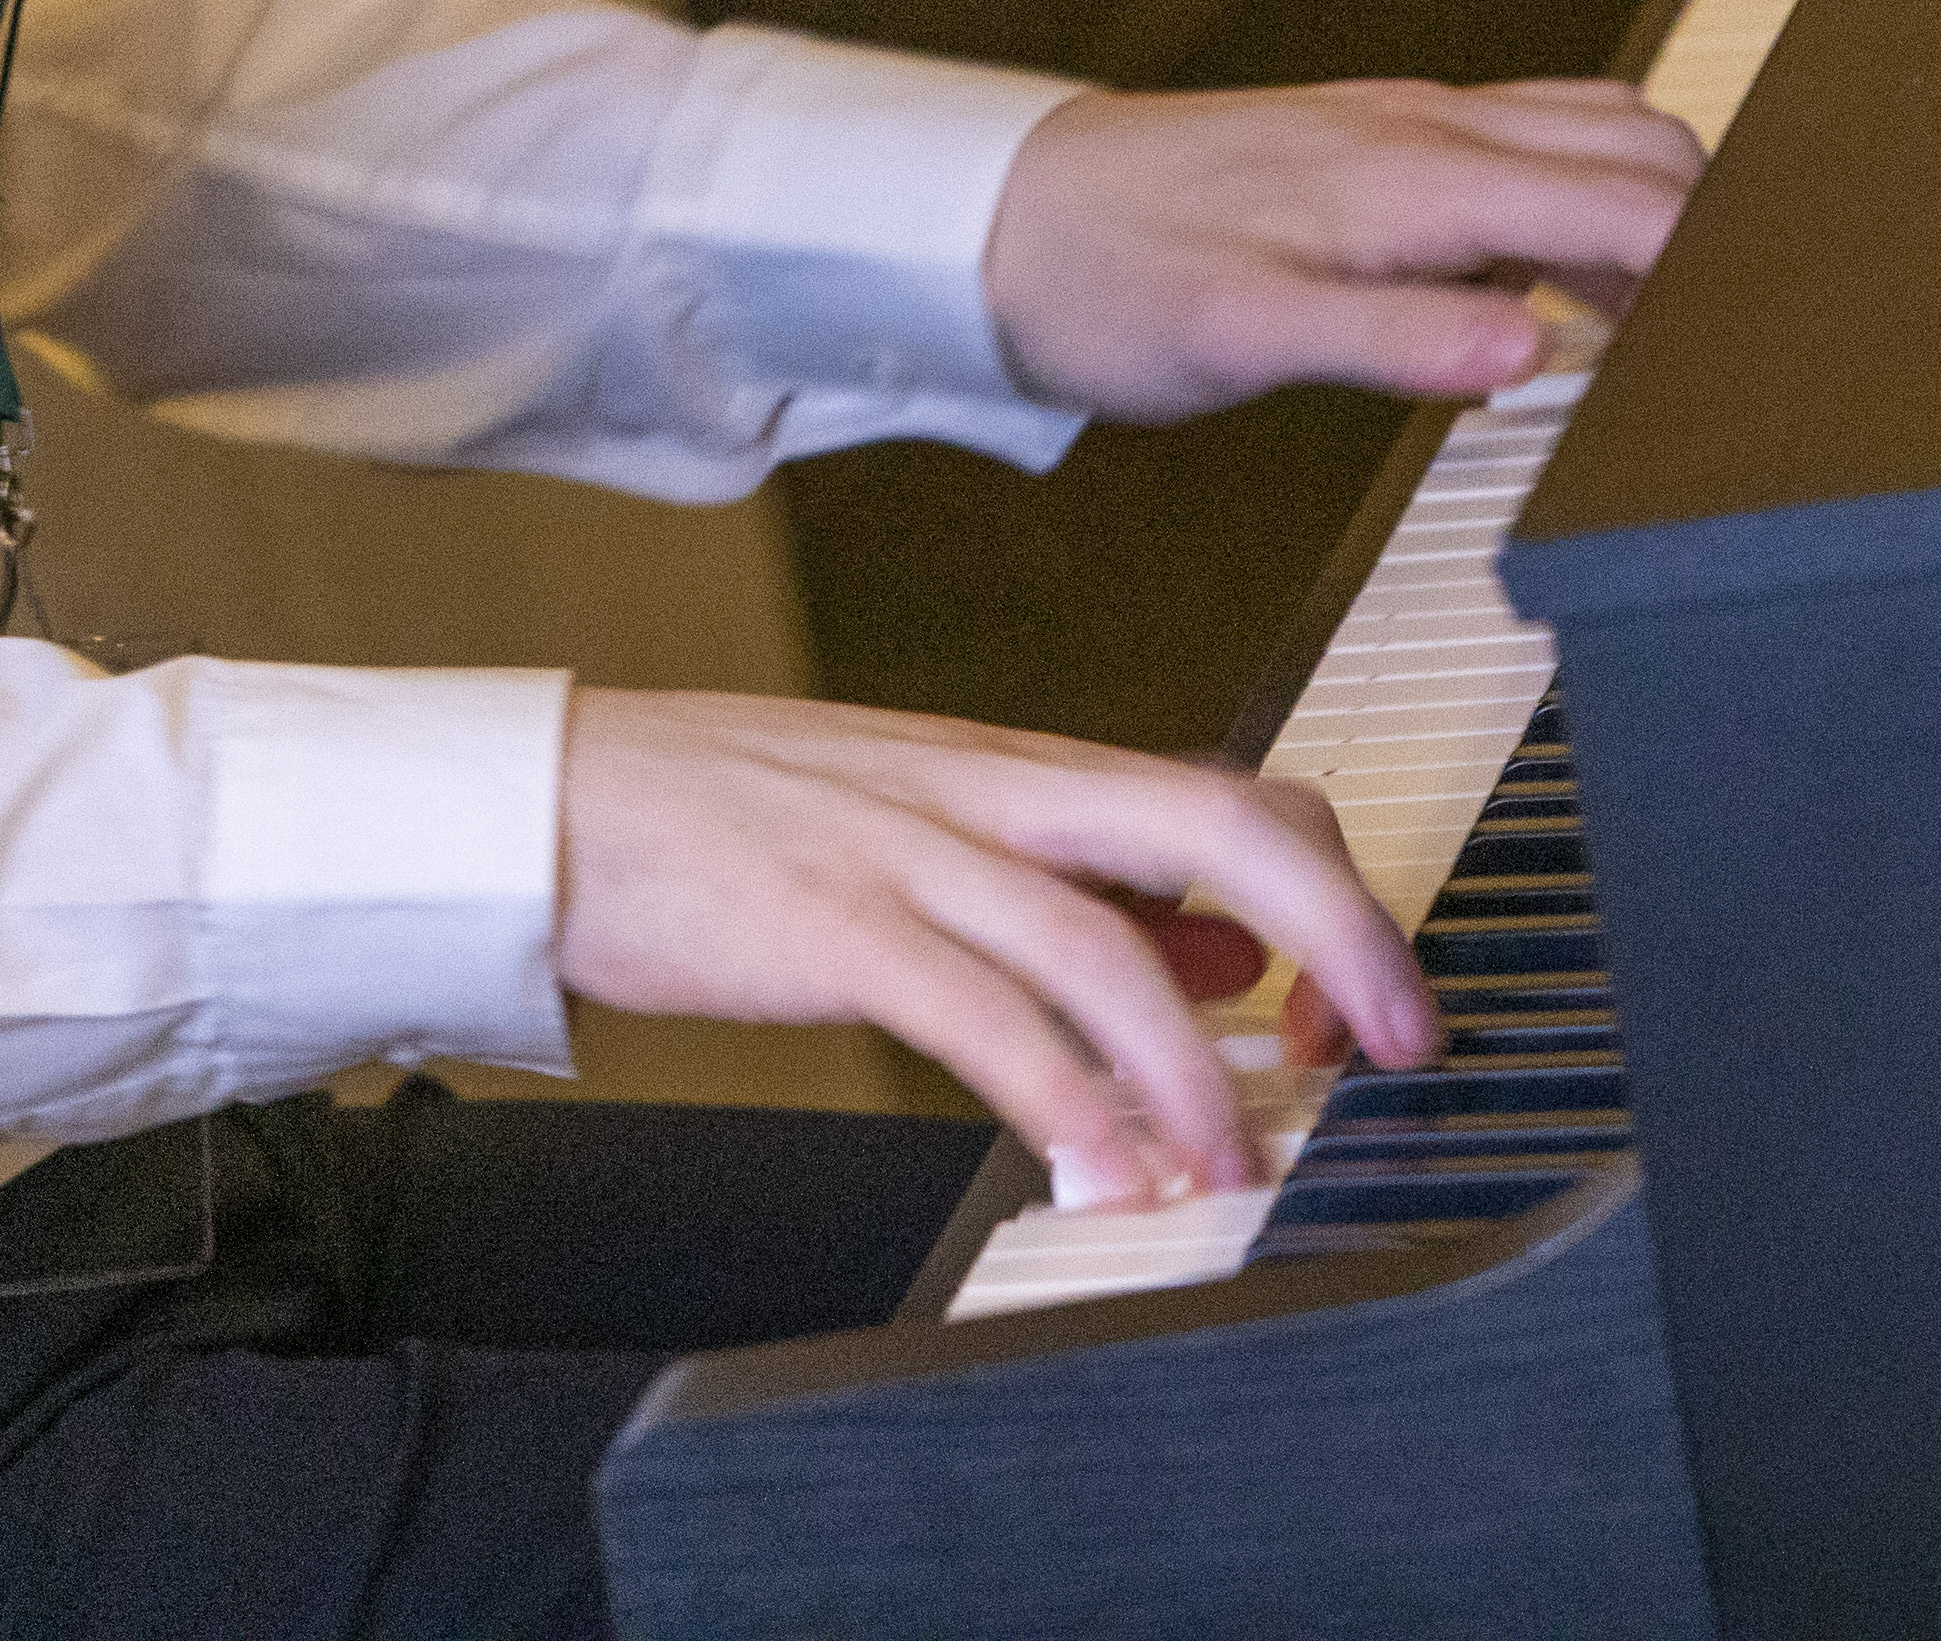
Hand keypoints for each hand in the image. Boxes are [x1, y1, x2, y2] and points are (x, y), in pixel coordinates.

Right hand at [558, 689, 1435, 1206]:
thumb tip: (1212, 948)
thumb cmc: (714, 818)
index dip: (1328, 892)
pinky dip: (1061, 1103)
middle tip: (1399, 1049)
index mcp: (1014, 765)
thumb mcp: (916, 820)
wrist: (541, 801)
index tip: (1365, 1007)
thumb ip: (1066, 877)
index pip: (1229, 789)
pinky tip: (1098, 1174)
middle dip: (1338, 935)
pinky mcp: (829, 925)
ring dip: (1199, 1067)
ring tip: (1239, 1171)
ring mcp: (909, 848)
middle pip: (1216, 823)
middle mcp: (985, 788)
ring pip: (1105, 940)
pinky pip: (979, 1015)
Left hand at [981, 79, 1702, 424]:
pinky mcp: (1380, 141)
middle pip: (1641, 147)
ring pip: (1593, 132)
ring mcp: (1407, 124)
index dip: (1713, 270)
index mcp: (1412, 176)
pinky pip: (1528, 147)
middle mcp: (1426, 128)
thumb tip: (1533, 354)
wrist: (999, 217)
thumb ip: (1392, 344)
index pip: (1626, 202)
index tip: (1754, 347)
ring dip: (1652, 209)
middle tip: (1727, 344)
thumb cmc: (1104, 280)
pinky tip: (1557, 286)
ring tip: (1667, 323)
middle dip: (1714, 230)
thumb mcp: (1240, 339)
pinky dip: (1585, 202)